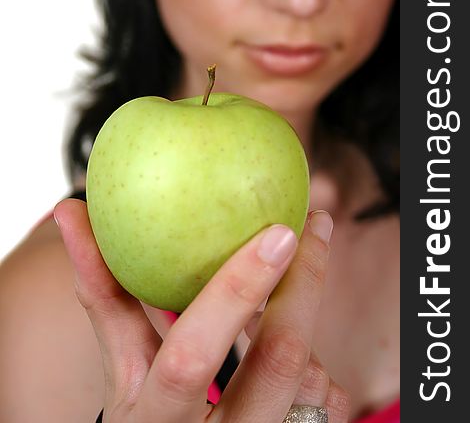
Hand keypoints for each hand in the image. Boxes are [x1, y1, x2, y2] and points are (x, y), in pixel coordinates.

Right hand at [54, 199, 349, 422]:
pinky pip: (325, 393)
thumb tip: (70, 213)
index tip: (274, 231)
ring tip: (314, 248)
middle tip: (315, 222)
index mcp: (158, 422)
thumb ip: (105, 296)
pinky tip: (301, 306)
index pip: (192, 358)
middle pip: (278, 361)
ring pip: (312, 378)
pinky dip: (313, 346)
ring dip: (310, 309)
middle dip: (304, 283)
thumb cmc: (145, 421)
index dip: (233, 292)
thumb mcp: (122, 372)